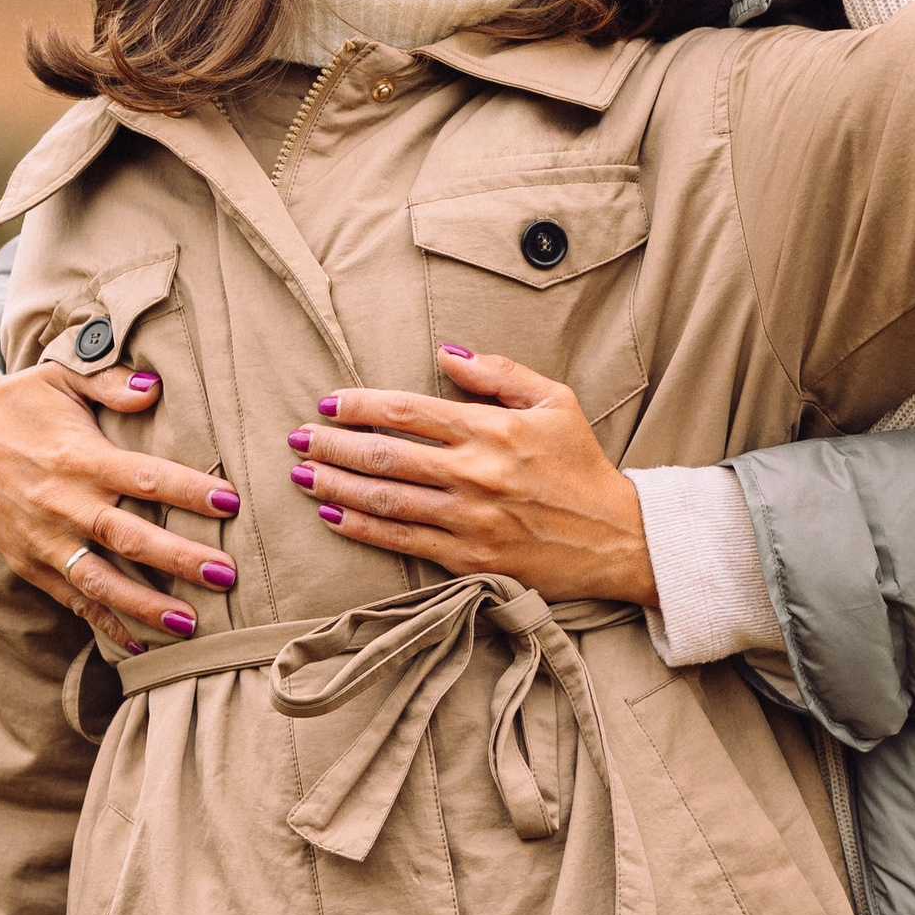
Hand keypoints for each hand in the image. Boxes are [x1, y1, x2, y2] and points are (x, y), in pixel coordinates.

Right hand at [0, 363, 241, 640]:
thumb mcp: (59, 377)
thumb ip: (108, 382)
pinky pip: (71, 600)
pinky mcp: (28, 564)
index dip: (187, 489)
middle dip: (177, 558)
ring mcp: (42, 540)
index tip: (231, 502)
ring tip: (190, 623)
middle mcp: (61, 503)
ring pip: (99, 580)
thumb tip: (154, 387)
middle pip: (126, 536)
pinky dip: (104, 624)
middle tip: (226, 574)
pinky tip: (140, 646)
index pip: (142, 475)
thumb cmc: (17, 403)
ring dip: (144, 606)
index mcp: (77, 456)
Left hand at [287, 351, 658, 606]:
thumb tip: (447, 353)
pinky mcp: (470, 561)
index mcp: (492, 430)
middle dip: (332, 444)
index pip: (409, 411)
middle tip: (297, 436)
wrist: (618, 539)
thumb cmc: (582, 466)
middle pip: (385, 455)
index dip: (360, 405)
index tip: (329, 401)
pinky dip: (361, 529)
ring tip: (300, 473)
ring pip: (385, 500)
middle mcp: (476, 474)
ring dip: (335, 484)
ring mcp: (470, 521)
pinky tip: (332, 515)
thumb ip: (499, 374)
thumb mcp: (554, 402)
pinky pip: (403, 541)